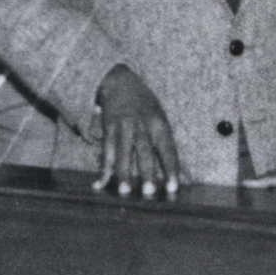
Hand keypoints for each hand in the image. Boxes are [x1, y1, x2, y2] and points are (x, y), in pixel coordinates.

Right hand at [90, 65, 182, 199]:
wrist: (120, 82)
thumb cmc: (145, 106)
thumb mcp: (159, 118)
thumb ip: (162, 143)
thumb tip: (166, 173)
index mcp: (159, 124)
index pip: (168, 150)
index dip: (171, 170)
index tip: (174, 188)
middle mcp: (142, 126)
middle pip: (145, 152)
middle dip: (147, 173)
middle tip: (149, 192)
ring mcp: (123, 128)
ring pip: (123, 154)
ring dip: (124, 173)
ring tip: (125, 191)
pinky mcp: (108, 130)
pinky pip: (106, 152)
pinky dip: (103, 169)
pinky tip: (101, 183)